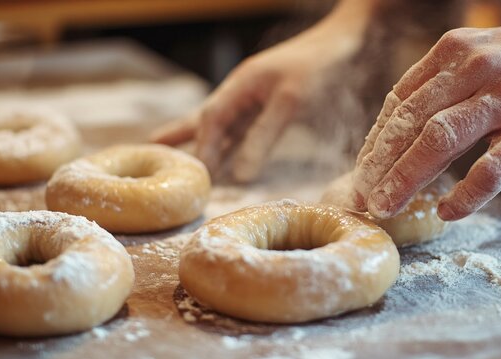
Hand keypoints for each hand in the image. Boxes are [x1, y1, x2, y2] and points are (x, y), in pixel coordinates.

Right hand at [152, 1, 375, 181]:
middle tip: (152, 151)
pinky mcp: (274, 104)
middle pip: (207, 118)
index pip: (212, 119)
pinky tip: (228, 154)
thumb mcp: (292, 101)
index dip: (201, 147)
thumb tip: (239, 174)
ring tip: (181, 158)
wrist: (348, 41)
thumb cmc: (320, 67)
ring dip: (206, 142)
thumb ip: (264, 136)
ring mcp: (258, 97)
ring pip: (224, 124)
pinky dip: (233, 143)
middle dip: (182, 135)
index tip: (193, 175)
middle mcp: (244, 90)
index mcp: (242, 84)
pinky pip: (245, 128)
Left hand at [353, 19, 500, 219]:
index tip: (363, 171)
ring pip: (439, 141)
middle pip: (410, 122)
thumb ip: (439, 87)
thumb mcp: (479, 57)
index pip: (399, 102)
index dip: (376, 141)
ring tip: (386, 206)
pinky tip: (447, 211)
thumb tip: (396, 133)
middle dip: (380, 164)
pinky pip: (492, 168)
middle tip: (363, 195)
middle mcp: (474, 68)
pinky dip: (466, 193)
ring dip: (406, 178)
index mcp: (453, 51)